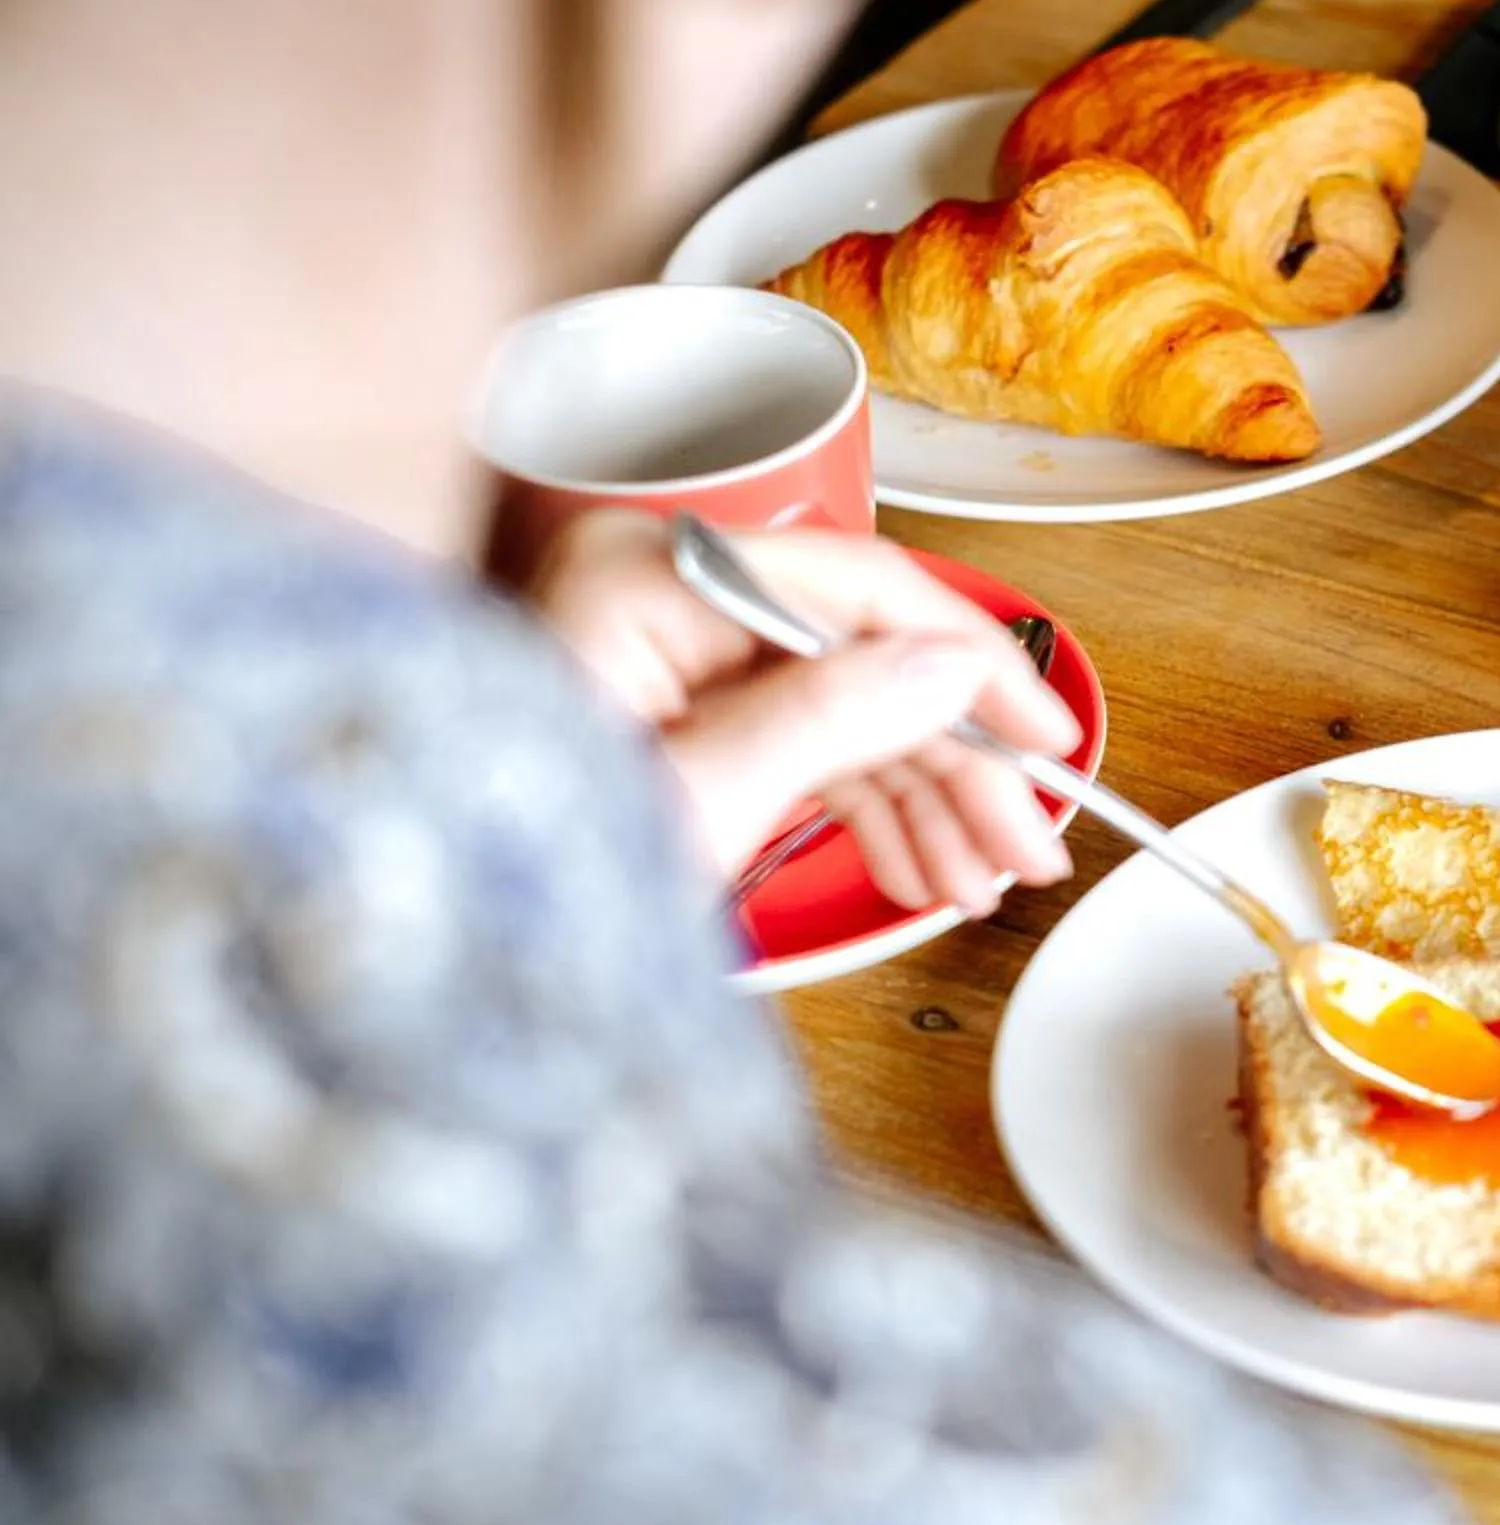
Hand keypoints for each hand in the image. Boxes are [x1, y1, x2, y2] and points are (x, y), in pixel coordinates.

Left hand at [529, 508, 1079, 912]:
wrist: (431, 948)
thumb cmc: (518, 867)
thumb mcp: (700, 793)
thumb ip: (833, 715)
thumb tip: (954, 668)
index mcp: (650, 576)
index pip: (856, 587)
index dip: (971, 660)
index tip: (1044, 730)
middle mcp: (667, 598)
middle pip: (864, 658)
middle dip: (957, 762)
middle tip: (1027, 840)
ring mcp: (677, 661)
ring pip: (850, 712)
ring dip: (929, 801)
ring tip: (986, 881)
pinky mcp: (684, 722)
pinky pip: (808, 749)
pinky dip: (873, 813)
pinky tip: (926, 872)